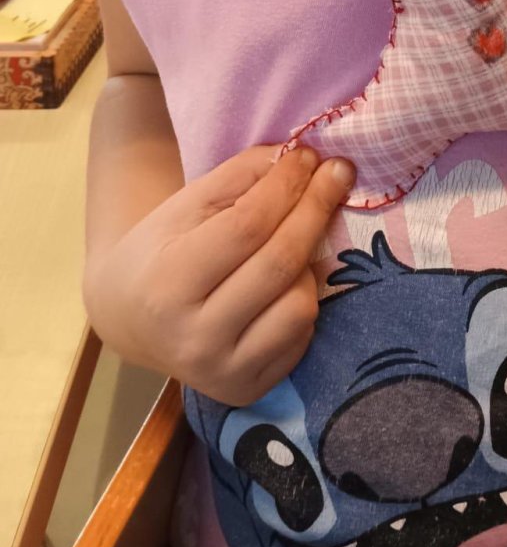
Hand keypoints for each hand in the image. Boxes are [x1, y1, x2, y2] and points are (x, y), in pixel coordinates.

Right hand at [83, 144, 354, 405]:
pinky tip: (287, 280)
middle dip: (316, 208)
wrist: (130, 318)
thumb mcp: (186, 204)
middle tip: (337, 172)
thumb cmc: (162, 250)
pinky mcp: (247, 390)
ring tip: (293, 240)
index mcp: (168, 285)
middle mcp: (194, 339)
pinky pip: (301, 336)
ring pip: (299, 305)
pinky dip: (302, 299)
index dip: (287, 185)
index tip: (309, 156)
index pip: (248, 226)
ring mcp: (222, 373)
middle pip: (279, 263)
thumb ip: (240, 176)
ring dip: (309, 262)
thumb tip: (298, 159)